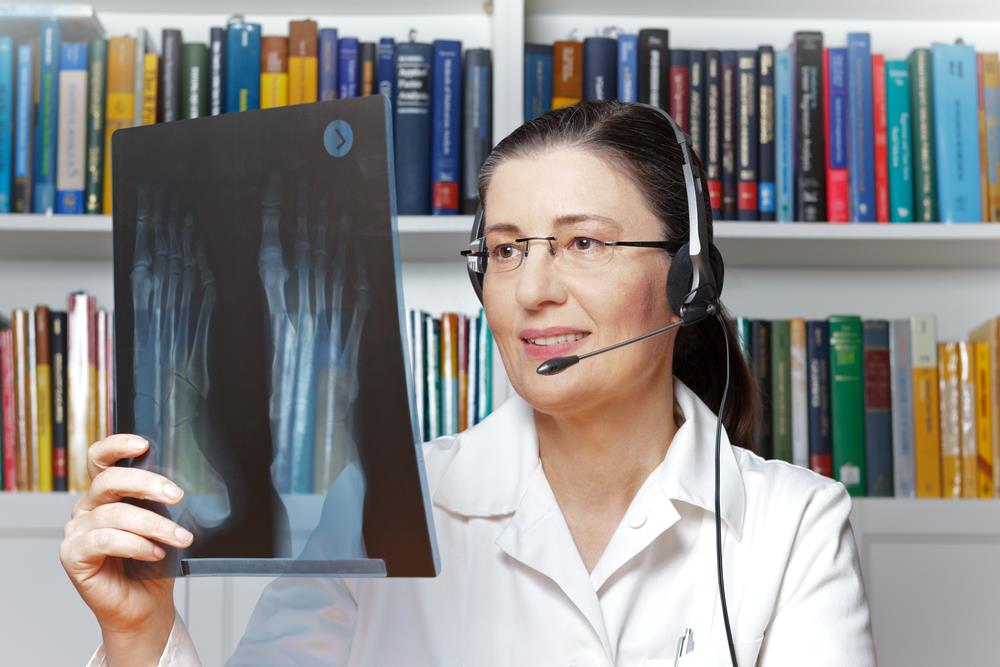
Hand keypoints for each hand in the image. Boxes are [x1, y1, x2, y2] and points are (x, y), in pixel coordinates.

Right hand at [59, 435, 192, 646]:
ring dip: (154, 525)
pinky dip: (135, 545)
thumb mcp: (166, 520)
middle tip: (177, 496)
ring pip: (114, 514)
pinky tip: (154, 553)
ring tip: (180, 538)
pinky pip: (104, 540)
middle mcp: (88, 507)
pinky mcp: (73, 555)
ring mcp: (77, 531)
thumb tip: (188, 480)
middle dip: (146, 483)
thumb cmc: (156, 560)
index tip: (143, 444)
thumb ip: (165, 499)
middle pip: (108, 481)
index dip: (117, 446)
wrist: (147, 604)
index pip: (100, 459)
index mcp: (107, 492)